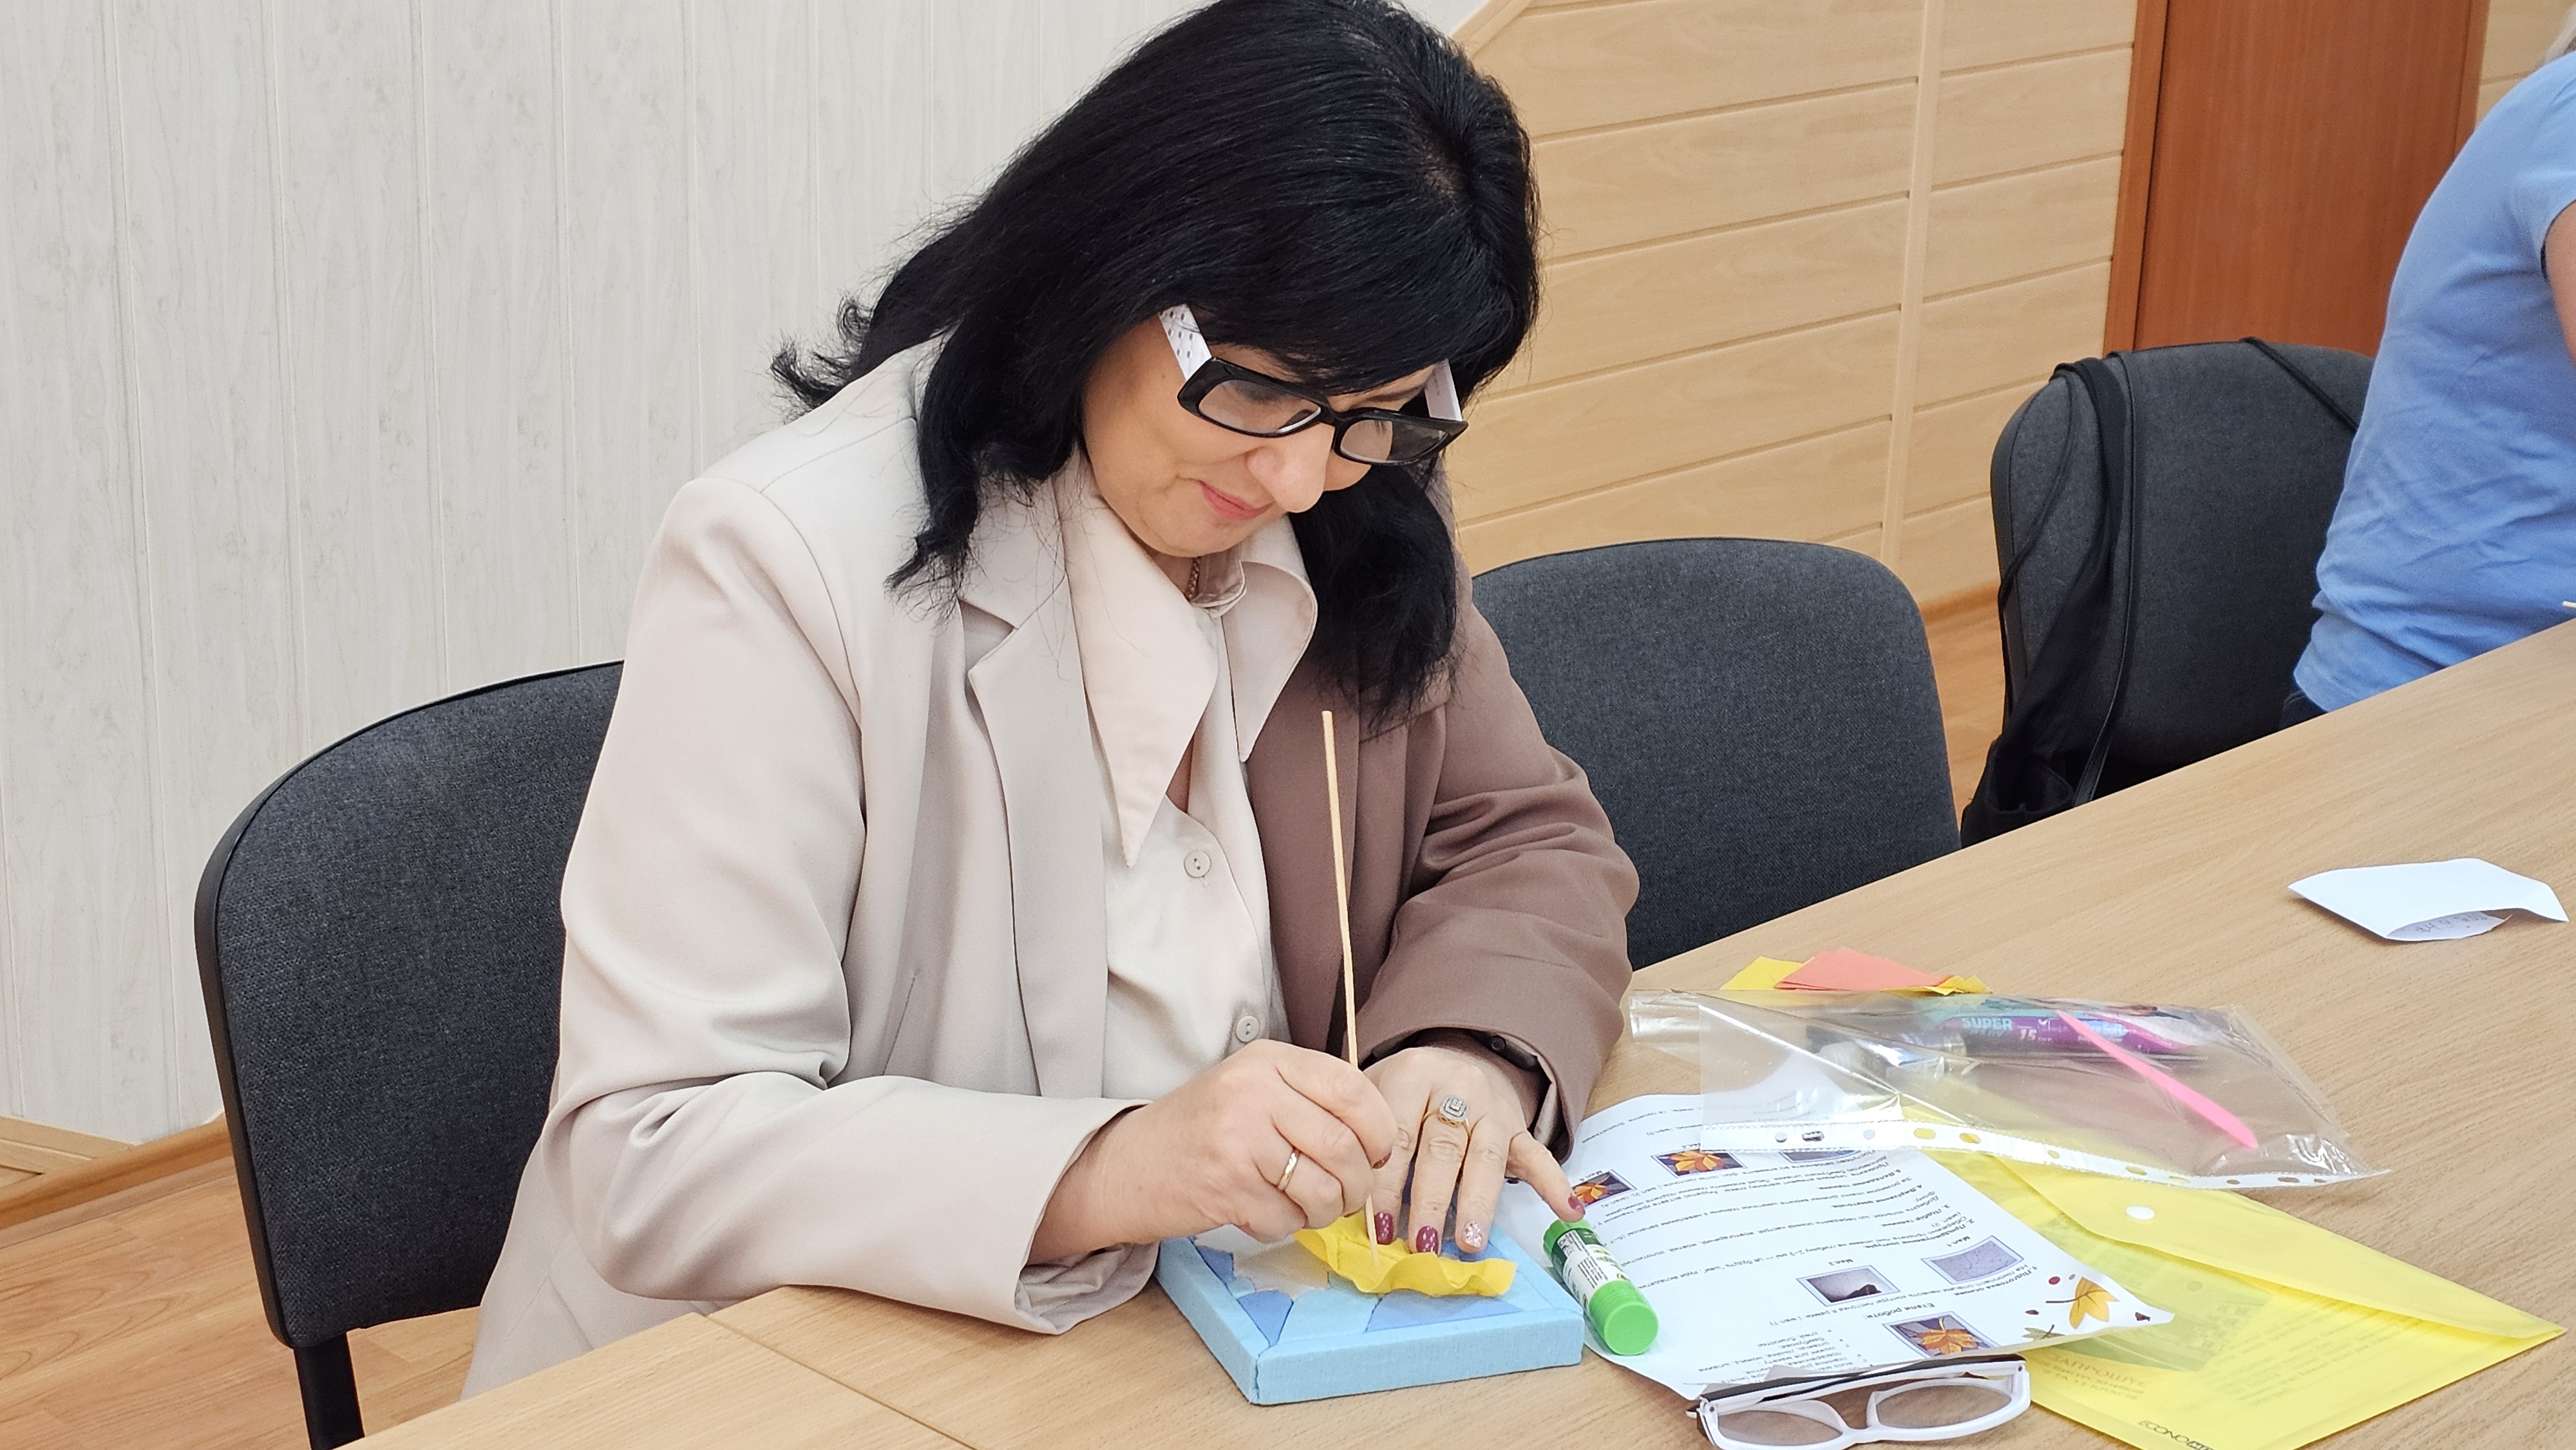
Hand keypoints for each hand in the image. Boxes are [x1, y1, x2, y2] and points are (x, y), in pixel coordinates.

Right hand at [1031, 1041, 1398, 1261]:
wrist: (1126, 1163)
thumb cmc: (1201, 1130)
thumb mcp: (1254, 1089)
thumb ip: (1310, 1099)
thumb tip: (1381, 1140)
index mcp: (1268, 1060)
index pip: (1353, 1089)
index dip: (1380, 1130)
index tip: (1377, 1154)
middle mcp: (1253, 1090)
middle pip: (1344, 1146)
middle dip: (1358, 1184)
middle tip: (1347, 1196)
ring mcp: (1237, 1138)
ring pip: (1322, 1188)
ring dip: (1325, 1211)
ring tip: (1306, 1207)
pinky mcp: (1225, 1186)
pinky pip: (1285, 1219)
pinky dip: (1285, 1227)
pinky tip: (1263, 1214)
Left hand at [1365, 1031, 1582, 1257]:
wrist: (1455, 1057)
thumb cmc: (1404, 1091)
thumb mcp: (1375, 1094)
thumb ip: (1366, 1141)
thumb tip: (1350, 1208)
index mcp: (1411, 1076)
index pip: (1397, 1137)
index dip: (1386, 1185)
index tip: (1377, 1227)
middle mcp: (1455, 1087)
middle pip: (1442, 1149)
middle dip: (1430, 1201)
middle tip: (1422, 1244)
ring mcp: (1492, 1105)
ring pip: (1485, 1156)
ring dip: (1476, 1203)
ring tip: (1468, 1243)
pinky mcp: (1518, 1124)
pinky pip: (1537, 1154)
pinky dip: (1554, 1184)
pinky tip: (1568, 1211)